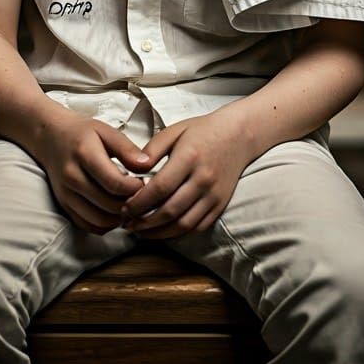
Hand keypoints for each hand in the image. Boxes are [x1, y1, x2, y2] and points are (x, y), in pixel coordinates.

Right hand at [38, 114, 155, 234]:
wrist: (50, 138)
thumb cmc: (82, 134)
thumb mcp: (106, 131)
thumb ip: (127, 149)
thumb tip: (146, 166)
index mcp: (84, 155)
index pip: (114, 183)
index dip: (135, 188)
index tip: (143, 182)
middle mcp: (72, 177)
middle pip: (109, 205)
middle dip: (130, 204)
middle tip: (139, 195)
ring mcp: (66, 194)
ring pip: (99, 220)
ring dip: (119, 217)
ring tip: (127, 203)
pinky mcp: (64, 206)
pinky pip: (88, 226)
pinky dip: (105, 224)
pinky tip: (113, 211)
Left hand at [119, 109, 250, 239]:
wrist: (238, 135)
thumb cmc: (202, 131)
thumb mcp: (174, 131)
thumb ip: (152, 149)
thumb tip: (133, 171)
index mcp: (189, 157)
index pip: (160, 188)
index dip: (139, 202)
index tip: (124, 208)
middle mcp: (203, 179)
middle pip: (170, 210)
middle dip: (144, 222)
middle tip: (127, 224)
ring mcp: (214, 195)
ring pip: (183, 224)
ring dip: (159, 233)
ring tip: (141, 232)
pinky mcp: (220, 205)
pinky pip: (198, 227)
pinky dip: (178, 233)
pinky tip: (163, 231)